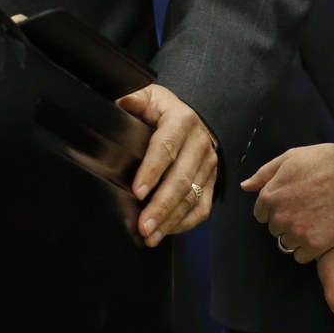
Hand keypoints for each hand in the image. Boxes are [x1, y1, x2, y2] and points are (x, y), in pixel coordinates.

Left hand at [117, 83, 218, 246]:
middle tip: (143, 226)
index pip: (166, 147)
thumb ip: (134, 98)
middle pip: (181, 178)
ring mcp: (208, 164)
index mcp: (182, 120)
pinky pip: (202, 206)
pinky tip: (167, 231)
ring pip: (191, 196)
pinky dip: (186, 222)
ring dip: (170, 219)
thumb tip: (122, 101)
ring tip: (150, 236)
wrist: (187, 118)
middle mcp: (200, 142)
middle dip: (161, 205)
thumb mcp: (148, 96)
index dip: (152, 170)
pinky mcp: (211, 181)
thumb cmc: (160, 109)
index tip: (137, 192)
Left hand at [243, 142, 333, 263]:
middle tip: (307, 209)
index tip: (293, 201)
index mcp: (270, 196)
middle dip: (287, 221)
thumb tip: (245, 187)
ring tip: (315, 221)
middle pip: (275, 229)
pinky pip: (301, 256)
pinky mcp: (316, 245)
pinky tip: (321, 234)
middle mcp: (280, 216)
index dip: (276, 208)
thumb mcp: (290, 158)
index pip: (261, 214)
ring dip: (297, 236)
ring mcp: (297, 232)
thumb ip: (264, 174)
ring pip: (287, 244)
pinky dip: (308, 248)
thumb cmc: (324, 161)